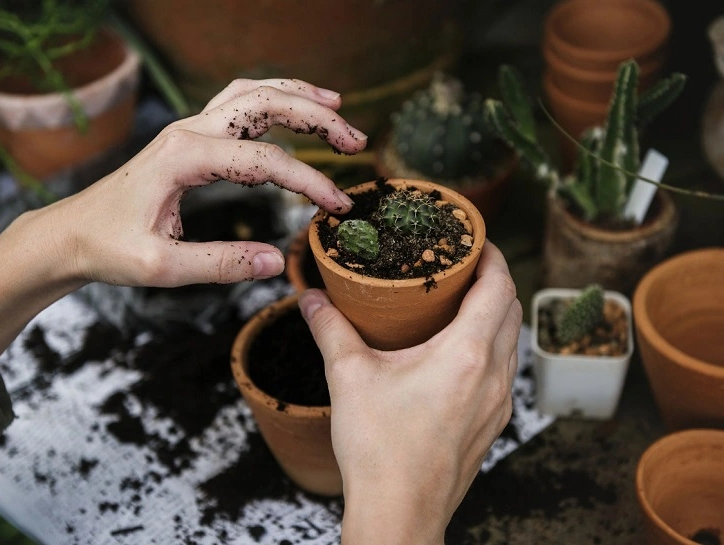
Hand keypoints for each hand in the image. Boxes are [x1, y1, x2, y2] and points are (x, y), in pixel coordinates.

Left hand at [53, 78, 367, 286]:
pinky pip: (237, 104)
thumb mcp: (162, 267)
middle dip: (317, 117)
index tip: (338, 207)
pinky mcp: (188, 138)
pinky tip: (292, 109)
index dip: (310, 181)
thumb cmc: (108, 248)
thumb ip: (221, 264)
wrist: (70, 234)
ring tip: (337, 106)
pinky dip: (272, 100)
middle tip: (356, 141)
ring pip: (252, 94)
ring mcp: (188, 130)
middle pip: (265, 104)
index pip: (265, 161)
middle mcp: (188, 132)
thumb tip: (277, 262)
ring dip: (297, 96)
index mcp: (184, 158)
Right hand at [299, 242, 520, 544]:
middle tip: (462, 266)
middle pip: (512, 309)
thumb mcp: (348, 377)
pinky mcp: (492, 424)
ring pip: (511, 342)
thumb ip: (329, 329)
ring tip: (459, 303)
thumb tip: (311, 298)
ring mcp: (498, 403)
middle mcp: (494, 375)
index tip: (475, 240)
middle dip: (494, 280)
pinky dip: (491, 347)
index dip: (493, 255)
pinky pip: (504, 371)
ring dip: (495, 314)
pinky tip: (457, 352)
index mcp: (467, 354)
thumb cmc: (379, 449)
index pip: (499, 286)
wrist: (399, 513)